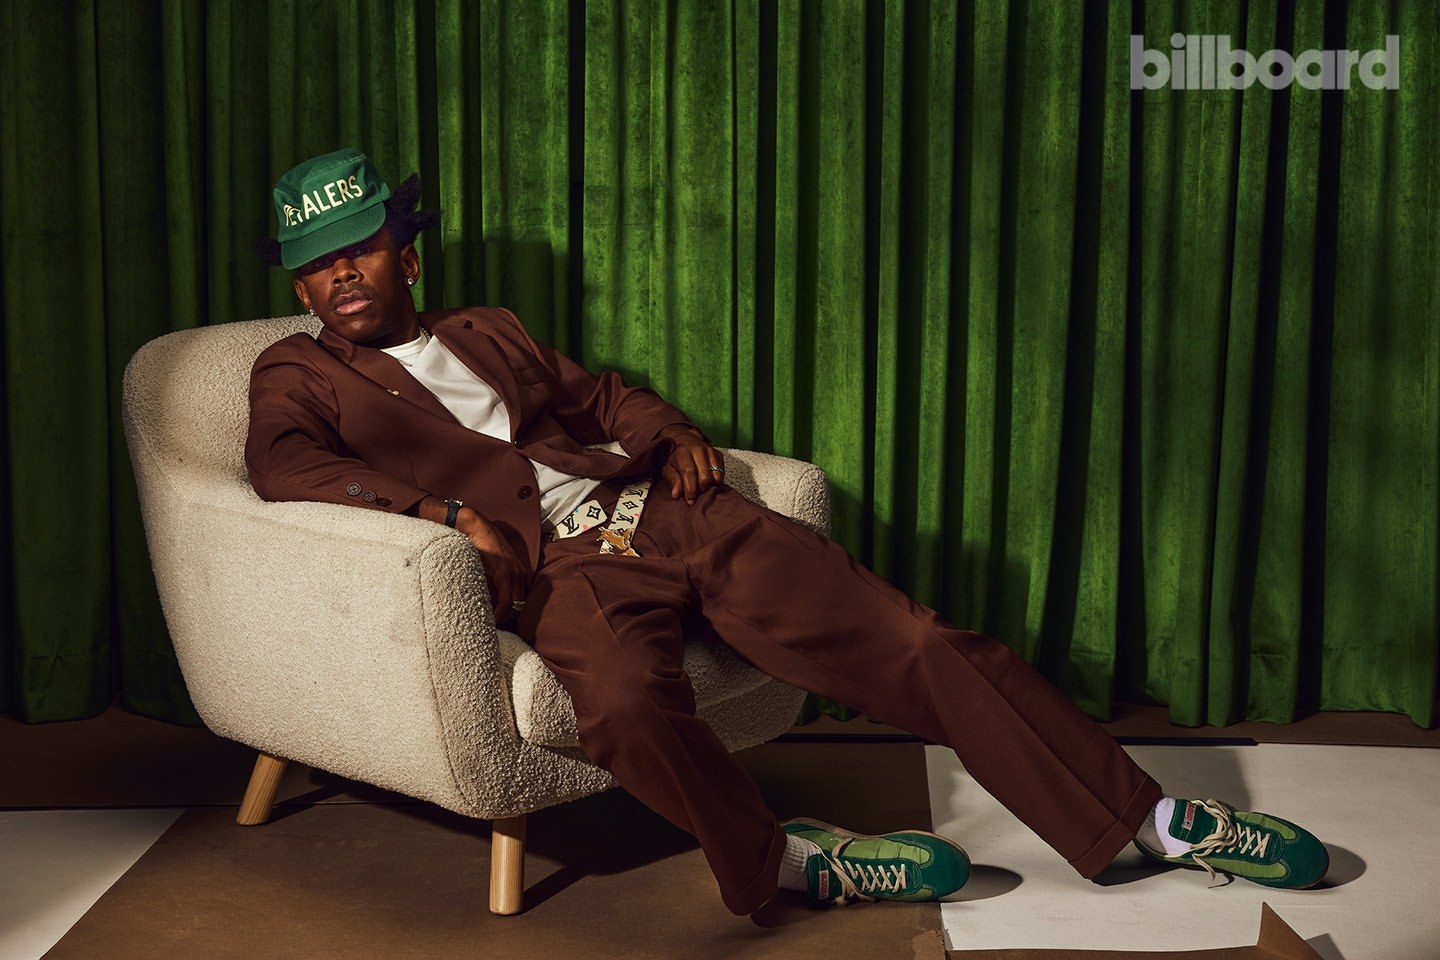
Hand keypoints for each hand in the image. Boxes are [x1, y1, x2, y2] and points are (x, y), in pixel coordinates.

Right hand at [418, 497, 526, 619]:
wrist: (473, 526)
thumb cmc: (477, 547)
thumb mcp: (487, 570)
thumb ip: (490, 586)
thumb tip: (485, 607)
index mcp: (518, 575)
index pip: (520, 604)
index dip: (510, 618)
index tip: (499, 628)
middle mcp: (521, 575)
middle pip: (520, 608)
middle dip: (508, 622)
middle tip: (494, 632)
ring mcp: (515, 573)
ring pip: (515, 607)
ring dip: (504, 620)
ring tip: (491, 629)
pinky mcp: (506, 572)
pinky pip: (507, 600)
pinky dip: (500, 613)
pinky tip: (491, 620)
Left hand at [659, 425, 724, 504]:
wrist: (682, 438)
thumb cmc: (672, 456)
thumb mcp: (666, 466)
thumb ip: (672, 479)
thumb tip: (677, 495)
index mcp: (683, 452)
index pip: (690, 473)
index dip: (690, 489)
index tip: (690, 501)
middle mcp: (698, 450)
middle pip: (705, 477)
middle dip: (700, 489)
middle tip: (695, 493)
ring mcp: (710, 451)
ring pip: (716, 475)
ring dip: (710, 485)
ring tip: (701, 487)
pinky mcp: (717, 453)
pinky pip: (721, 471)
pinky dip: (716, 480)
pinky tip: (708, 481)